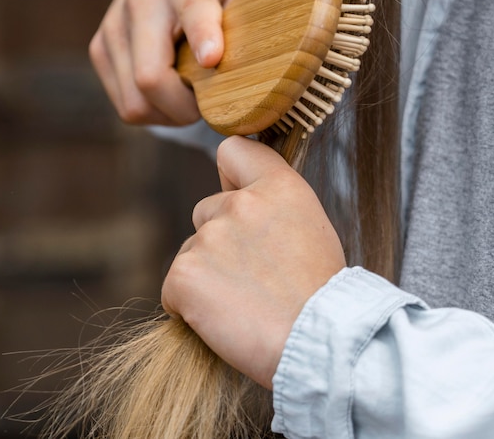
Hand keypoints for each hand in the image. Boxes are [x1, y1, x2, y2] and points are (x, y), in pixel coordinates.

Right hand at [89, 0, 242, 124]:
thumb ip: (243, 29)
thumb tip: (254, 77)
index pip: (193, 11)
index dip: (203, 36)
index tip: (212, 59)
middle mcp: (140, 1)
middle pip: (151, 78)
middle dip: (184, 107)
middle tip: (209, 105)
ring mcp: (113, 27)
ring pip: (135, 101)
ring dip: (169, 114)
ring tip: (190, 97)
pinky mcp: (99, 49)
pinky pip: (126, 105)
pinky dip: (153, 112)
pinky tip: (170, 95)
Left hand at [161, 136, 346, 388]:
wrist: (319, 343)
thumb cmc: (319, 291)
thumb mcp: (310, 225)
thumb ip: (273, 203)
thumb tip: (238, 197)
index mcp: (277, 186)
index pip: (233, 150)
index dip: (231, 176)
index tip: (239, 196)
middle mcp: (240, 203)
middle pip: (206, 210)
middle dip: (220, 238)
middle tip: (252, 275)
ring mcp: (209, 237)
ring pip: (192, 249)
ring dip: (206, 273)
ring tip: (244, 302)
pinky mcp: (184, 275)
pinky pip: (174, 286)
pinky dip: (189, 304)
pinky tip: (224, 318)